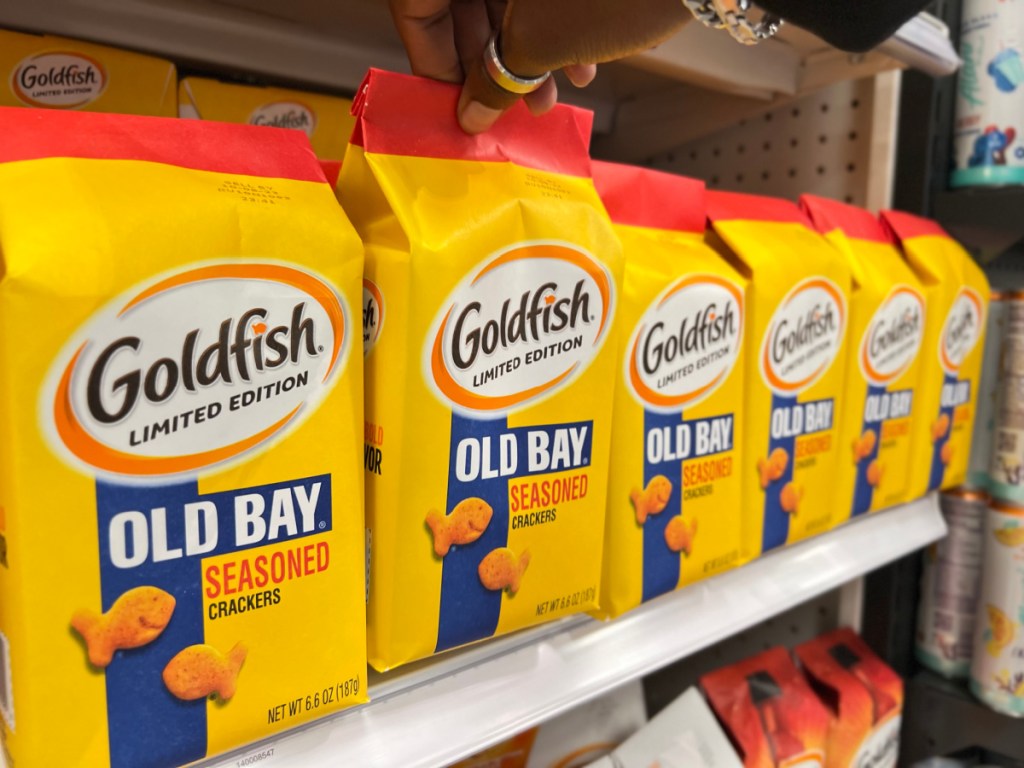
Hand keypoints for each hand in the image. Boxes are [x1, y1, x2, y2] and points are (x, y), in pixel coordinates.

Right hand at [389, 0, 688, 132]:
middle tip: (510, 106)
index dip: (429, 58)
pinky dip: (555, 19)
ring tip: (555, 93)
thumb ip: (495, 80)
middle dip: (488, 59)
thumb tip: (473, 112)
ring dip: (527, 48)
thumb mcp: (542, 40)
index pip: (413, 4)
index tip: (452, 101)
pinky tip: (584, 56)